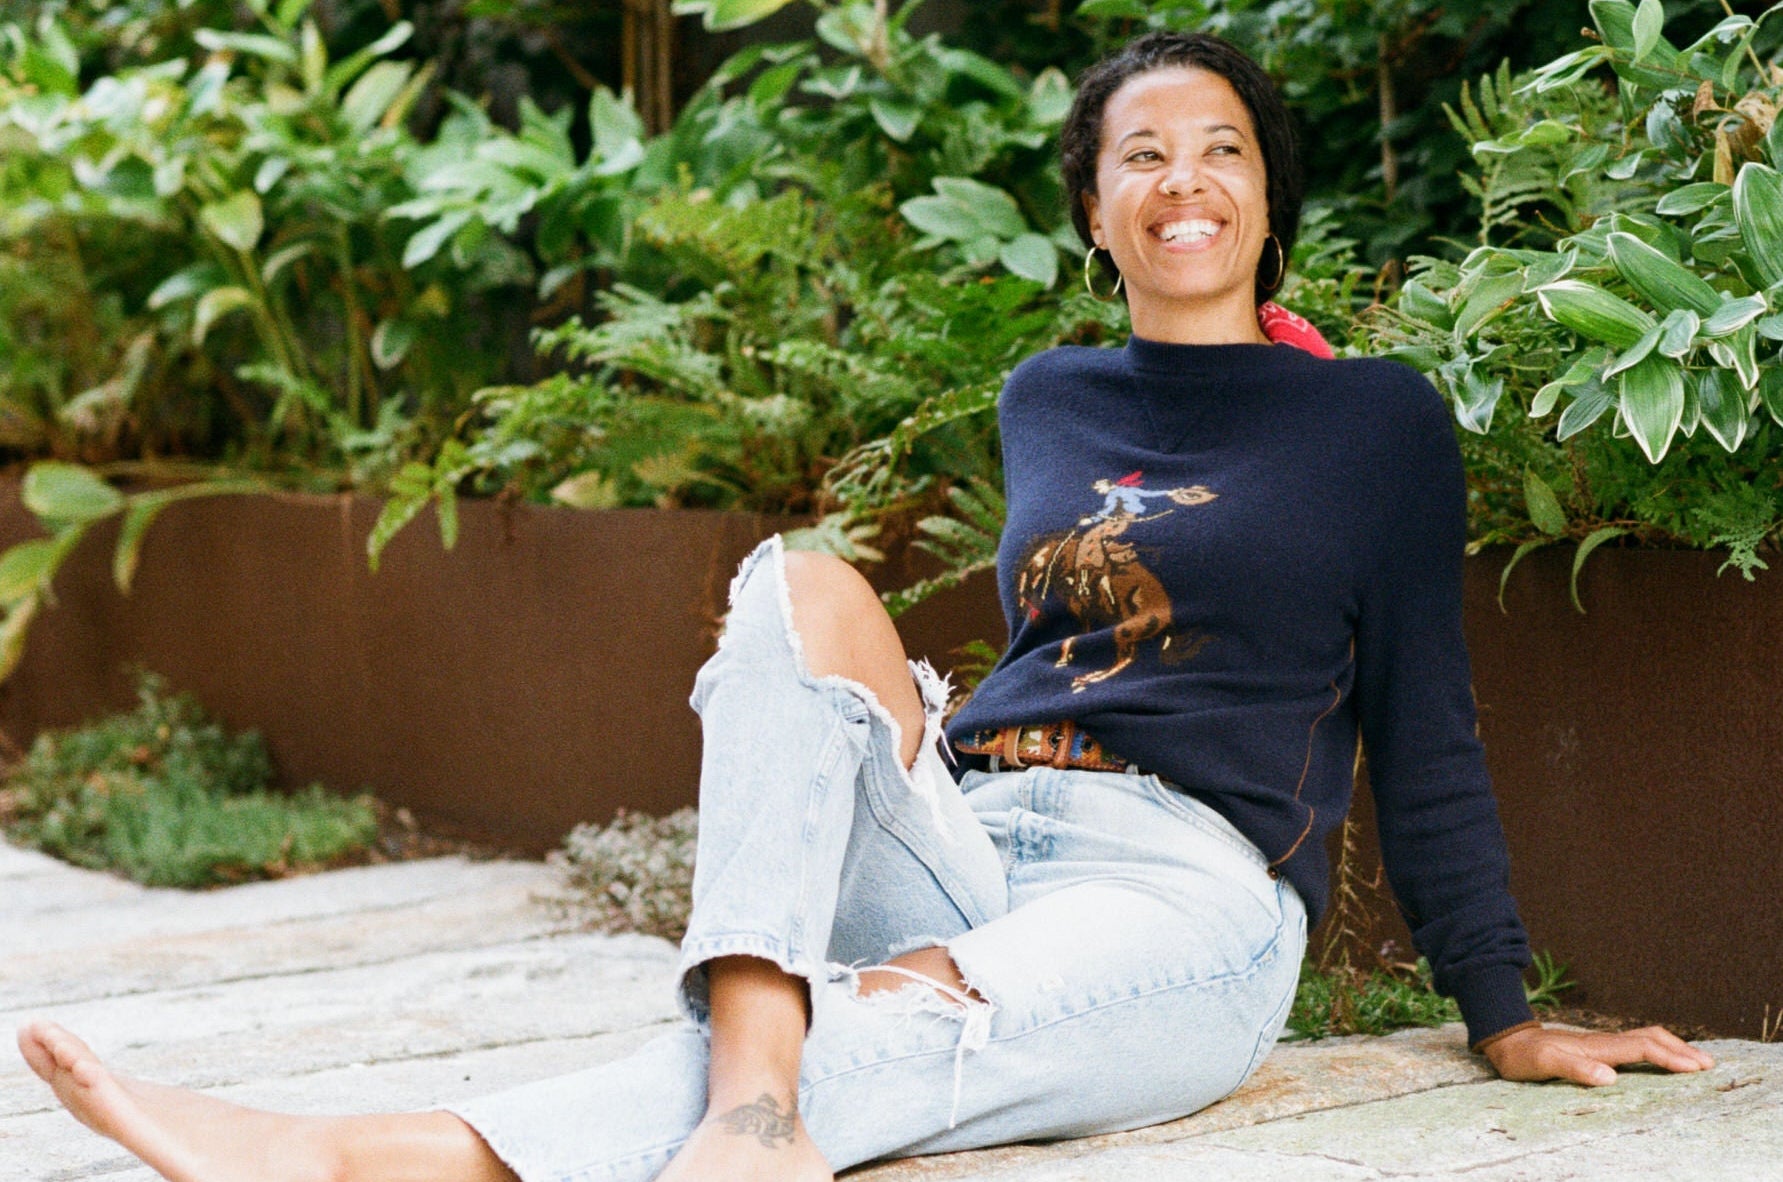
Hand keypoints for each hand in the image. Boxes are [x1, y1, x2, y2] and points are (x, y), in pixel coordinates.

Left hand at [1483, 1024, 1714, 1085]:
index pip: (1642, 1049)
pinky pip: (1634, 1045)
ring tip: (1696, 1060)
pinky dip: (1656, 1049)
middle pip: (1650, 1038)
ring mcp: (1601, 1043)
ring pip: (1644, 1039)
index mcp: (1597, 1047)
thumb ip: (1574, 1069)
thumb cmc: (1523, 1056)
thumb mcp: (1542, 1064)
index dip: (1670, 1058)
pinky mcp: (1596, 1048)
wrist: (1506, 1039)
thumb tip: (1610, 1078)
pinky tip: (1660, 1058)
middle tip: (1708, 1065)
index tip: (1695, 1069)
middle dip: (1680, 1049)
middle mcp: (1603, 1042)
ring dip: (1672, 1047)